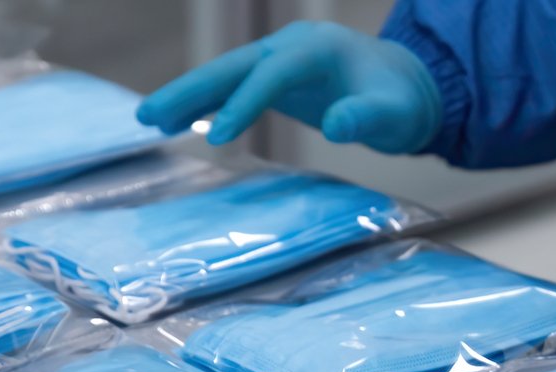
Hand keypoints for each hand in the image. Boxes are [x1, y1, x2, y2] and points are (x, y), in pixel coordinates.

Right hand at [136, 21, 442, 152]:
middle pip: (232, 66)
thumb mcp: (394, 115)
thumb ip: (367, 118)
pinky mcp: (274, 78)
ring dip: (187, 96)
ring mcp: (279, 59)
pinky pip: (233, 88)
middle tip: (149, 116)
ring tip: (147, 120)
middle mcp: (290, 46)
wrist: (407, 87)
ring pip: (226, 75)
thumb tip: (337, 125)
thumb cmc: (402, 103)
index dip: (243, 105)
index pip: (270, 75)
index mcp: (316, 49)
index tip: (217, 140)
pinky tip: (174, 121)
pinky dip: (205, 103)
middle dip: (190, 90)